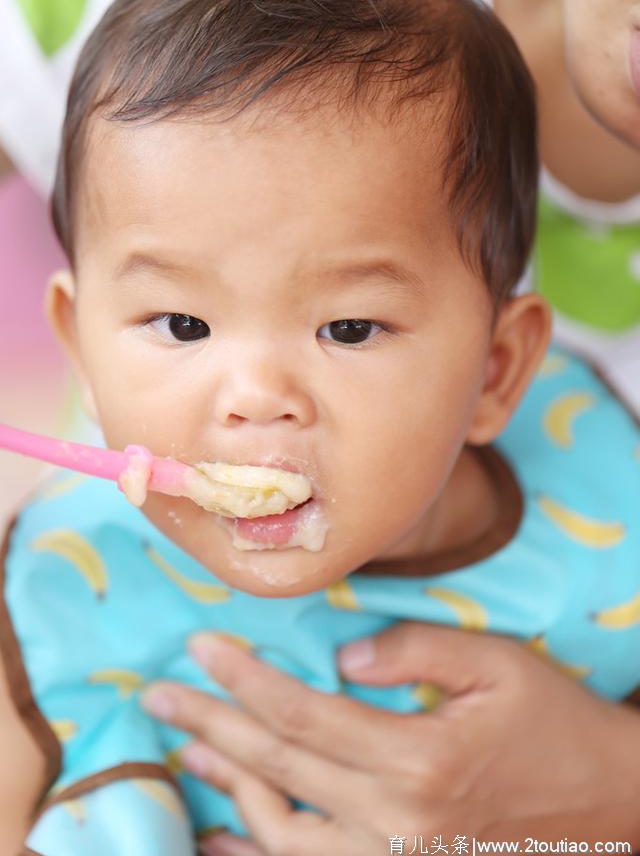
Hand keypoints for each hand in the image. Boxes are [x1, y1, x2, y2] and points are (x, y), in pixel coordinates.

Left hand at [142, 624, 639, 854]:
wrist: (607, 807)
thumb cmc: (551, 723)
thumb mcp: (495, 665)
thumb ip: (413, 652)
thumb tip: (339, 654)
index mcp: (418, 759)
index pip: (304, 713)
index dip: (244, 678)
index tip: (201, 646)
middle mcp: (395, 821)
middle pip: (280, 768)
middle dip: (211, 726)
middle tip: (161, 694)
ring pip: (283, 832)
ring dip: (228, 785)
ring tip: (186, 748)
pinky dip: (258, 853)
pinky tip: (223, 833)